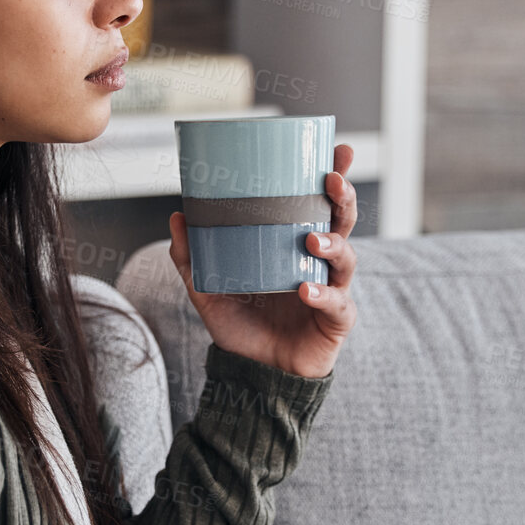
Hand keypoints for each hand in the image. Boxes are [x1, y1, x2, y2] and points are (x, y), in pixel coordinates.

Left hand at [167, 142, 358, 378]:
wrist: (254, 373)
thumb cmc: (240, 325)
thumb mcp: (207, 288)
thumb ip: (192, 255)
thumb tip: (177, 216)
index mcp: (296, 244)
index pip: (320, 204)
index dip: (335, 177)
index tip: (340, 151)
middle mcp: (320, 262)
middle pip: (343, 221)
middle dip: (342, 198)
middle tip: (332, 180)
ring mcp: (332, 289)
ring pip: (346, 257)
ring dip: (333, 244)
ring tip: (312, 241)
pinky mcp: (335, 320)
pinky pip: (336, 303)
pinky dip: (323, 294)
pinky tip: (306, 290)